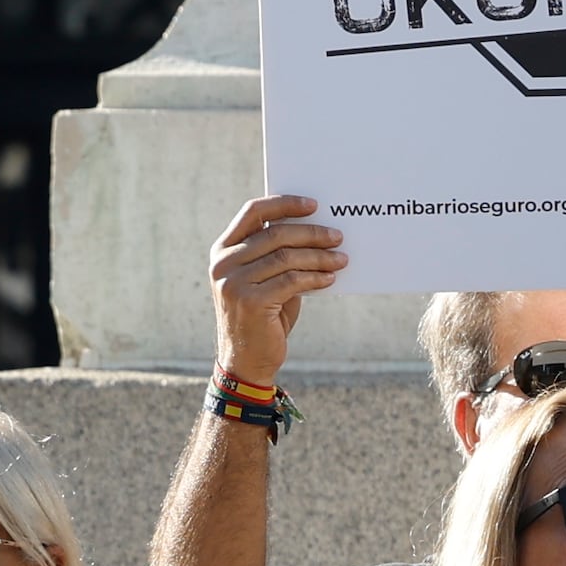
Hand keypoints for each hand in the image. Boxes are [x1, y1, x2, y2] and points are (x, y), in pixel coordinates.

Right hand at [205, 194, 344, 382]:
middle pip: (275, 233)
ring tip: (341, 258)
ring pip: (286, 256)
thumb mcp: (265, 280)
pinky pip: (292, 280)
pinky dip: (315, 277)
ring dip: (319, 256)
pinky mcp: (250, 302)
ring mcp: (233, 282)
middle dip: (312, 233)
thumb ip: (277, 254)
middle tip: (338, 236)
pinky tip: (330, 278)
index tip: (314, 205)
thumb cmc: (262, 317)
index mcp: (223, 250)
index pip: (253, 212)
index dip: (285, 203)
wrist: (246, 362)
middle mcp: (223, 263)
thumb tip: (316, 230)